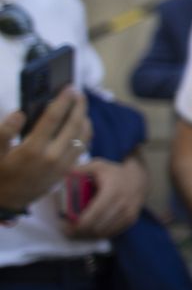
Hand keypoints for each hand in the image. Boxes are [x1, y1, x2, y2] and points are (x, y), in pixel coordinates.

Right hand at [0, 88, 88, 211]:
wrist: (7, 201)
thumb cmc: (0, 173)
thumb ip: (5, 131)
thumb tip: (20, 113)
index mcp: (33, 149)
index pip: (53, 118)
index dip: (63, 101)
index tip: (69, 88)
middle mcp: (52, 157)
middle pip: (74, 124)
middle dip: (79, 106)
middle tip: (79, 93)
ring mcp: (62, 165)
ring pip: (83, 136)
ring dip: (84, 118)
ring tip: (80, 106)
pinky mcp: (67, 171)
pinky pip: (82, 148)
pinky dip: (85, 133)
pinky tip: (81, 125)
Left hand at [66, 156, 146, 239]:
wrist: (139, 179)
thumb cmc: (114, 173)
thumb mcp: (99, 165)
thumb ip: (82, 169)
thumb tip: (65, 173)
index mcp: (112, 192)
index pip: (93, 215)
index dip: (78, 225)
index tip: (65, 225)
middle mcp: (122, 205)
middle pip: (97, 227)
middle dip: (80, 232)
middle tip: (67, 230)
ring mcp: (128, 214)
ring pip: (104, 232)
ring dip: (88, 235)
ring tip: (76, 231)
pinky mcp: (131, 220)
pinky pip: (112, 233)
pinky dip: (99, 234)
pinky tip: (90, 231)